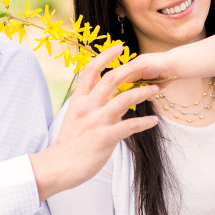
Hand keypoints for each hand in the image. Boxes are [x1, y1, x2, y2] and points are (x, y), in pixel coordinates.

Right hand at [31, 45, 158, 200]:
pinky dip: (144, 122)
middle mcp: (88, 106)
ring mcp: (96, 121)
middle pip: (111, 79)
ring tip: (156, 90)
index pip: (91, 70)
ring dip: (142, 92)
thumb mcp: (75, 117)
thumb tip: (107, 95)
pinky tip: (154, 121)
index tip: (119, 47)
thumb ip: (89, 104)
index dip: (105, 56)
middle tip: (147, 63)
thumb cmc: (69, 144)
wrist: (59, 166)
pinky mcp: (105, 137)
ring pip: (123, 99)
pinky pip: (129, 126)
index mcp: (79, 100)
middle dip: (131, 68)